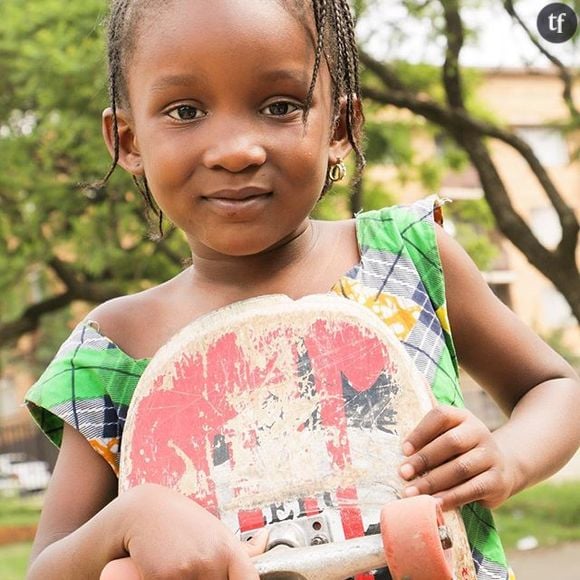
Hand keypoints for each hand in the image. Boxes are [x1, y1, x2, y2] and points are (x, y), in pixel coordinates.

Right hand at [120, 483, 263, 578]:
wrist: (144, 511)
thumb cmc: (183, 521)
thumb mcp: (215, 530)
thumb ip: (242, 548)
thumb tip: (266, 539)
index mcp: (228, 549)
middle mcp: (211, 559)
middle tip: (199, 569)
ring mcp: (188, 569)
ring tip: (183, 567)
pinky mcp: (162, 577)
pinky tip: (165, 570)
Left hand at [398, 406, 515, 509]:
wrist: (502, 467)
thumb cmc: (461, 452)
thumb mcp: (448, 438)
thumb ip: (429, 442)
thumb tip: (404, 459)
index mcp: (463, 417)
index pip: (440, 416)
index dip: (420, 432)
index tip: (404, 450)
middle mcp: (479, 432)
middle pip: (451, 442)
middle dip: (424, 459)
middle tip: (403, 473)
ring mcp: (491, 456)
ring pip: (461, 468)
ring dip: (433, 481)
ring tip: (412, 491)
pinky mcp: (497, 481)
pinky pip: (472, 489)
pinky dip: (451, 497)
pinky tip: (434, 503)